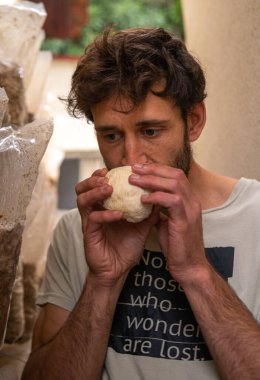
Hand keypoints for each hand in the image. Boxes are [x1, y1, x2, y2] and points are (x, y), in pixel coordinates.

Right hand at [75, 168, 157, 286]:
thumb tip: (162, 196)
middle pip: (82, 188)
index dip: (101, 174)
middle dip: (93, 179)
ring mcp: (89, 222)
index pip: (96, 185)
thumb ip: (149, 211)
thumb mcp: (141, 226)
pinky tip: (119, 214)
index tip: (115, 168)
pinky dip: (106, 214)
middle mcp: (93, 212)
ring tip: (109, 189)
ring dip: (95, 192)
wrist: (119, 270)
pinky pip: (93, 219)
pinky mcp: (89, 234)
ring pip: (82, 200)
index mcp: (102, 207)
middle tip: (106, 176)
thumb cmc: (127, 247)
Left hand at [130, 163, 208, 284]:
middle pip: (175, 174)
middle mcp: (193, 201)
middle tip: (134, 168)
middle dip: (153, 169)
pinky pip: (172, 201)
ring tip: (133, 180)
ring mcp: (191, 210)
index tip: (140, 168)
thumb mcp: (167, 224)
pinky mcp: (186, 221)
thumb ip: (160, 211)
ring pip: (174, 183)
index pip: (175, 175)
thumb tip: (147, 203)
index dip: (158, 169)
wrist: (189, 267)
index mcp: (189, 200)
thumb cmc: (177, 247)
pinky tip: (142, 200)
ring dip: (152, 179)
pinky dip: (156, 197)